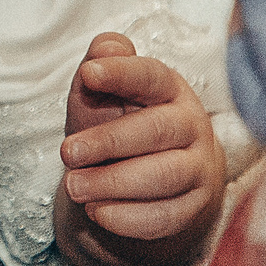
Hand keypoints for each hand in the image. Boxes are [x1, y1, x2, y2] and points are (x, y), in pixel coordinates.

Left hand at [54, 33, 227, 265]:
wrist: (147, 185)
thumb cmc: (118, 128)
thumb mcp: (101, 97)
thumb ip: (100, 69)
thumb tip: (104, 48)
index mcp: (169, 90)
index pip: (151, 75)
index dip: (123, 73)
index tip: (89, 73)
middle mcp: (192, 125)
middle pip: (158, 130)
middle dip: (109, 141)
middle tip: (66, 153)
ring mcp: (199, 168)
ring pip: (164, 176)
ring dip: (113, 183)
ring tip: (74, 186)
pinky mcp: (195, 207)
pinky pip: (165, 216)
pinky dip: (127, 217)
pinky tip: (96, 211)